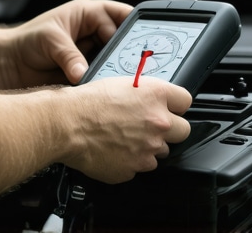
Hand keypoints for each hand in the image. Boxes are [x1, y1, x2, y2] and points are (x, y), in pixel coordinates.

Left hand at [6, 0, 132, 86]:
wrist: (9, 66)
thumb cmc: (26, 41)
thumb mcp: (50, 40)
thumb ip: (69, 56)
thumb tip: (83, 74)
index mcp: (87, 14)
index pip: (118, 15)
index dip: (132, 26)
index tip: (144, 39)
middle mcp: (93, 33)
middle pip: (122, 40)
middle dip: (129, 51)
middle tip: (136, 64)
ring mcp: (91, 54)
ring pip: (116, 60)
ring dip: (118, 69)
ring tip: (123, 79)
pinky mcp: (87, 73)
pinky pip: (104, 77)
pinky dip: (107, 83)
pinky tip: (110, 89)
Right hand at [60, 76, 191, 183]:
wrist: (66, 124)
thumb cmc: (85, 102)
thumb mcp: (118, 83)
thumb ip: (143, 92)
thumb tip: (150, 99)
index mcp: (154, 95)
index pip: (186, 100)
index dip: (176, 104)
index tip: (170, 107)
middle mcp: (157, 121)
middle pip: (182, 130)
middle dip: (168, 129)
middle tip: (148, 125)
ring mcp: (148, 148)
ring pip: (161, 150)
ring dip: (147, 145)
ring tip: (123, 136)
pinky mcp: (136, 168)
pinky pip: (140, 165)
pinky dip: (130, 159)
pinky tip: (114, 148)